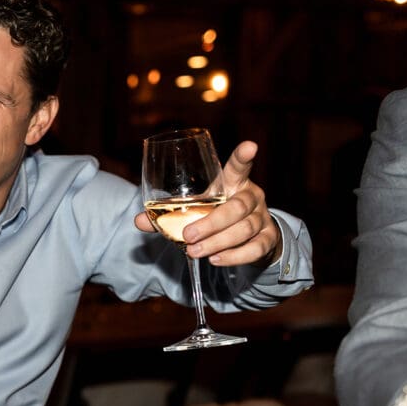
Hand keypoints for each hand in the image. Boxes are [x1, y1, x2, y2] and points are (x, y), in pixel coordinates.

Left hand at [134, 140, 280, 265]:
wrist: (250, 237)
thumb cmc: (216, 216)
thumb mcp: (195, 210)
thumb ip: (168, 214)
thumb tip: (138, 221)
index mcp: (233, 184)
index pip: (239, 167)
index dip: (244, 157)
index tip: (250, 146)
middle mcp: (252, 197)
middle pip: (237, 207)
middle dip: (212, 223)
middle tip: (188, 235)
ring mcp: (263, 218)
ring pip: (245, 229)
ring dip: (218, 242)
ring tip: (195, 251)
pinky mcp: (268, 239)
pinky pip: (255, 248)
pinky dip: (234, 256)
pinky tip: (215, 259)